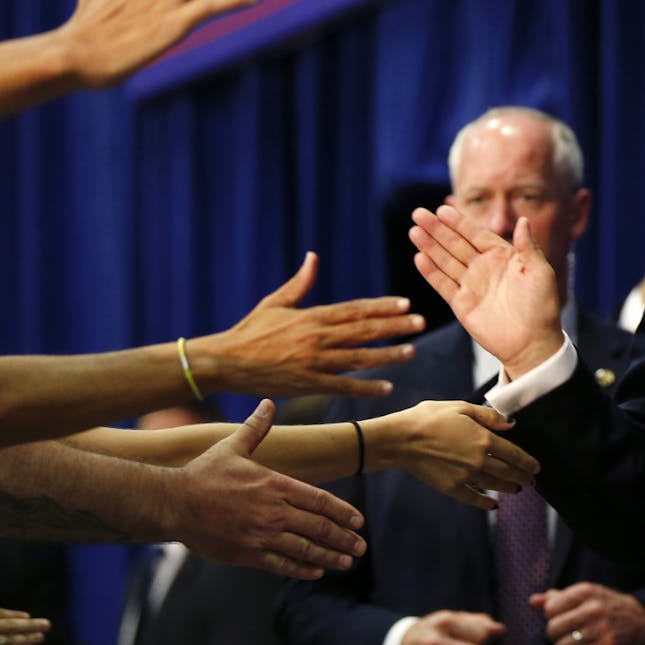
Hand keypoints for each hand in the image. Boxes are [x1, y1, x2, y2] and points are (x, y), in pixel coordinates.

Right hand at [169, 400, 366, 578]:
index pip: (320, 500)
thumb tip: (268, 402)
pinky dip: (301, 568)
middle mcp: (273, 510)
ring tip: (347, 562)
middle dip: (343, 538)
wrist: (173, 502)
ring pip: (305, 548)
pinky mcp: (247, 553)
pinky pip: (281, 564)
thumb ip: (256, 428)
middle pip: (319, 527)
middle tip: (361, 547)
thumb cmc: (204, 474)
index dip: (343, 512)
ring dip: (329, 557)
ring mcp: (261, 534)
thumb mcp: (232, 447)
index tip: (359, 521)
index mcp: (275, 484)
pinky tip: (316, 572)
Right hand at [194, 252, 422, 397]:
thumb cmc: (249, 331)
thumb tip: (313, 257)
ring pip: (358, 358)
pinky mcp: (307, 384)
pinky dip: (365, 387)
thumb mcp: (275, 302)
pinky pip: (342, 387)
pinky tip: (387, 387)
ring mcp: (313, 362)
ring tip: (412, 351)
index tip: (405, 303)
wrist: (225, 362)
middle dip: (394, 326)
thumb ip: (300, 283)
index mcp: (311, 317)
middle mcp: (316, 338)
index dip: (382, 307)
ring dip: (387, 355)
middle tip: (420, 322)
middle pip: (363, 331)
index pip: (354, 310)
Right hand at [381, 401, 539, 509]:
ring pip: (495, 485)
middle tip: (532, 482)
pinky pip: (474, 498)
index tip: (536, 468)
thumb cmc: (429, 418)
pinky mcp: (452, 488)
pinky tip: (493, 505)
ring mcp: (466, 476)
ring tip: (517, 490)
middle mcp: (479, 460)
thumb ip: (489, 416)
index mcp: (483, 439)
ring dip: (509, 489)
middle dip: (523, 478)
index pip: (514, 454)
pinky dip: (486, 503)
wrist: (401, 439)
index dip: (528, 462)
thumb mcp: (461, 407)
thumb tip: (511, 424)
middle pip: (508, 472)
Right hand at [410, 207, 562, 378]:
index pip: (476, 234)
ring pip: (446, 261)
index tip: (442, 209)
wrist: (532, 343)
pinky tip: (419, 257)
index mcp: (503, 256)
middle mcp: (484, 267)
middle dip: (437, 229)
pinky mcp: (462, 304)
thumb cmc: (542, 307)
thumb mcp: (540, 272)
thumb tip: (523, 219)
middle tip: (418, 214)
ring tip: (414, 231)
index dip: (458, 222)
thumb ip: (528, 246)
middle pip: (456, 243)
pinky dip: (431, 272)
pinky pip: (443, 285)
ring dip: (430, 246)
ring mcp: (472, 285)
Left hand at [532, 582, 644, 644]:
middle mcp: (592, 609)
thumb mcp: (583, 594)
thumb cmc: (603, 605)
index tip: (560, 617)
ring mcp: (600, 628)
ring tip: (571, 644)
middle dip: (554, 635)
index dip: (551, 616)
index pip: (550, 609)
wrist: (637, 618)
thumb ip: (557, 597)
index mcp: (584, 591)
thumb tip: (533, 602)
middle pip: (552, 629)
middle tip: (563, 634)